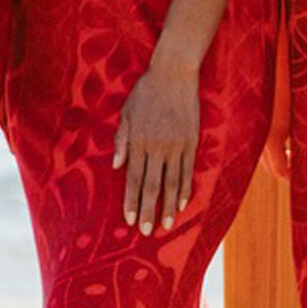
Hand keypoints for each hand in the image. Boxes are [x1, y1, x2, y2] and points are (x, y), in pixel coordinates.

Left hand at [114, 58, 199, 232]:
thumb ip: (121, 140)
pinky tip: (181, 204)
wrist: (173, 75)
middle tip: (145, 231)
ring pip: (171, 182)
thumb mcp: (126, 113)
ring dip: (167, 206)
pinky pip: (188, 171)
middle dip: (147, 210)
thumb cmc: (145, 93)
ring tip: (166, 225)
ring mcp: (175, 146)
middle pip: (151, 185)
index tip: (127, 219)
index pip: (132, 178)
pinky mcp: (191, 143)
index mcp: (138, 140)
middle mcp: (156, 147)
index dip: (130, 200)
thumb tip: (115, 166)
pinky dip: (184, 189)